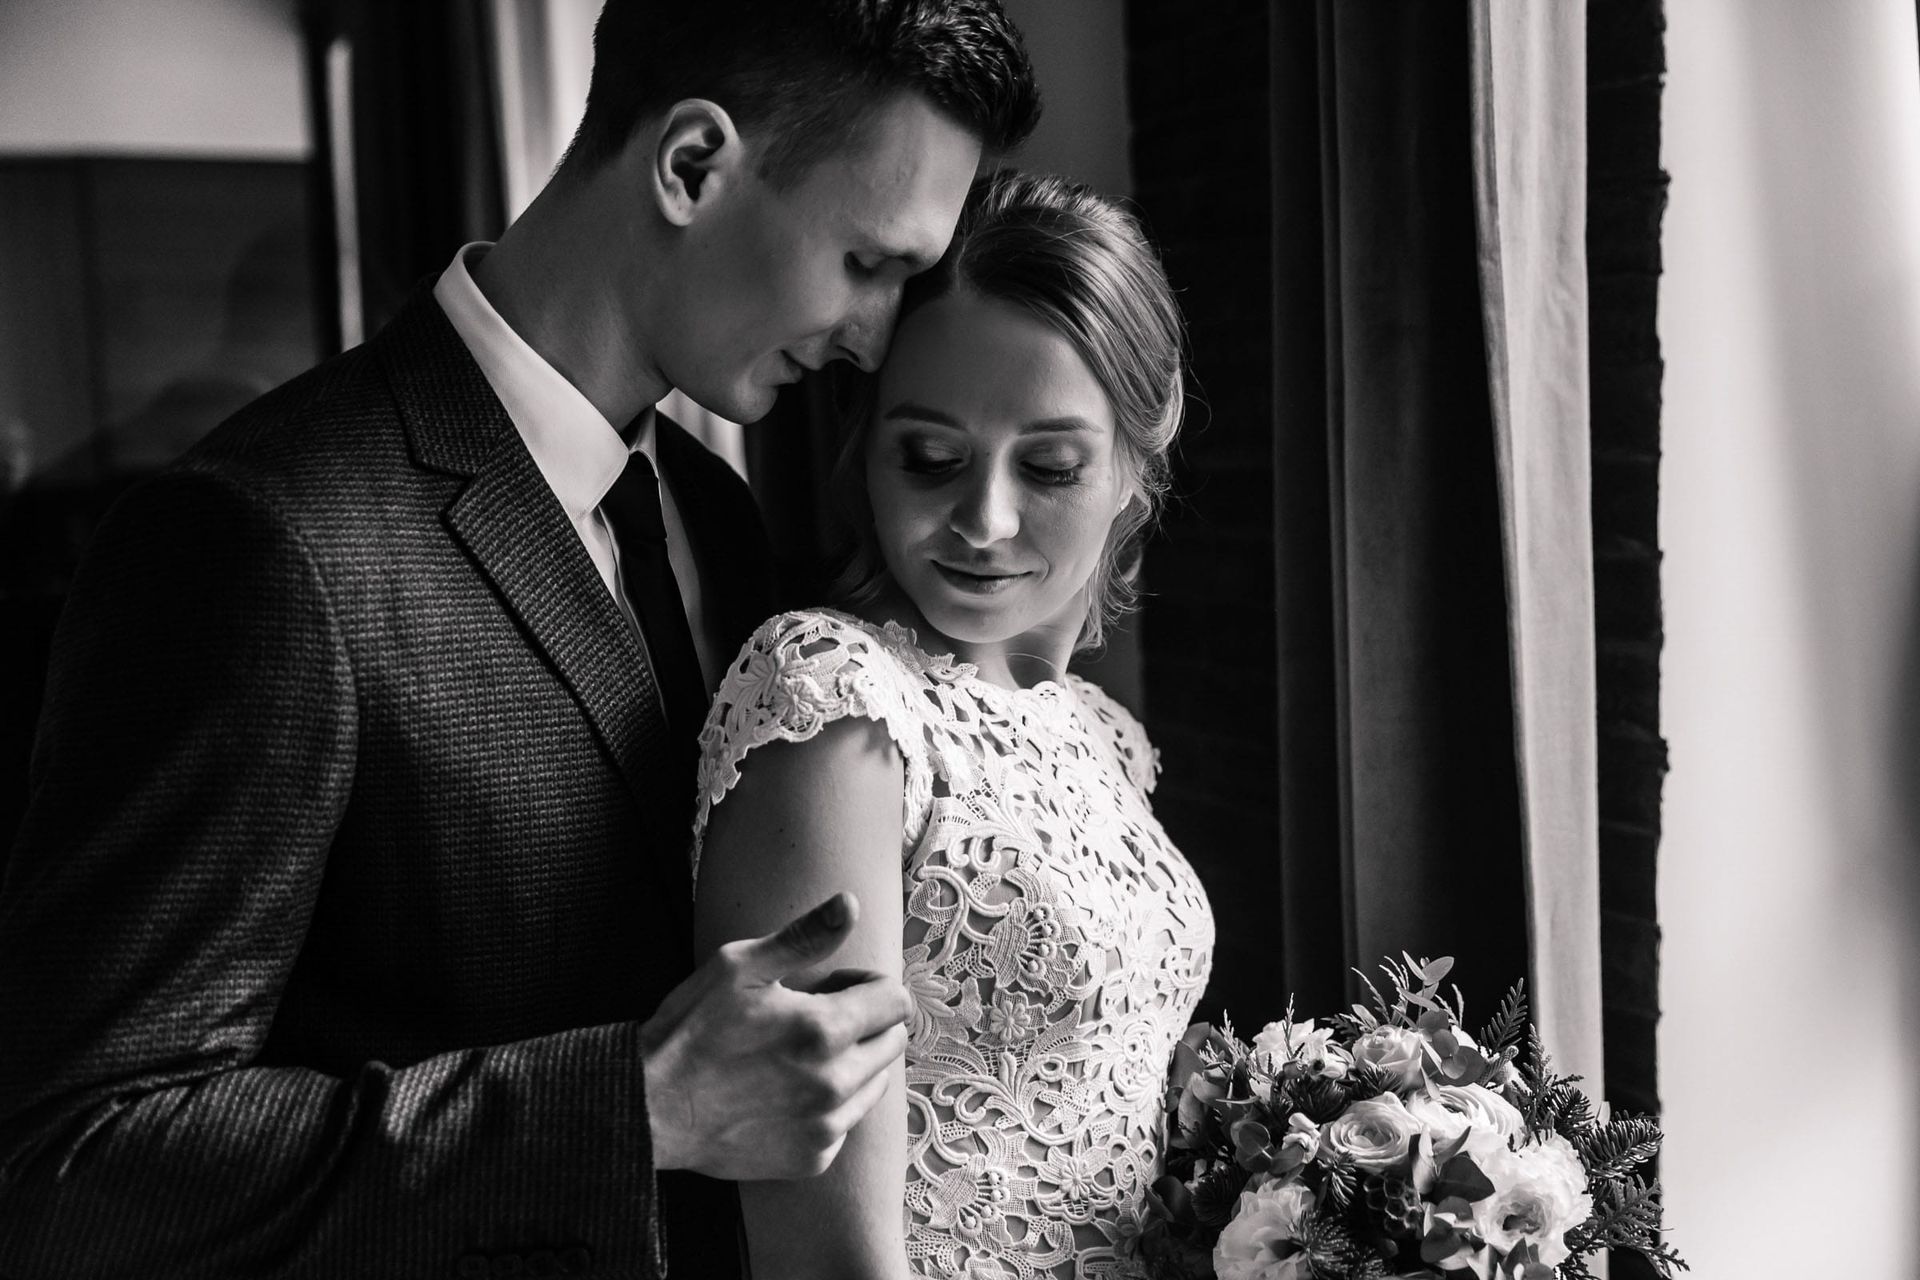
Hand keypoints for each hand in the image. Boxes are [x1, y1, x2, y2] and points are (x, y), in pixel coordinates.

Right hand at [640, 891, 911, 1179]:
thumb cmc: (690, 1030)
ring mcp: (825, 1127)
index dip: (869, 984)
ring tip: (801, 1055)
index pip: (895, 1001)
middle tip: (817, 1018)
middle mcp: (835, 1084)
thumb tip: (849, 904)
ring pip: (874, 1085)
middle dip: (866, 1022)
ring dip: (852, 1064)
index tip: (836, 985)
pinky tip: (786, 1093)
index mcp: (824, 1030)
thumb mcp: (738, 967)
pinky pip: (845, 1124)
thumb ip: (804, 937)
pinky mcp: (811, 1159)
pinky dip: (829, 1107)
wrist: (648, 1108)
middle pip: (893, 1042)